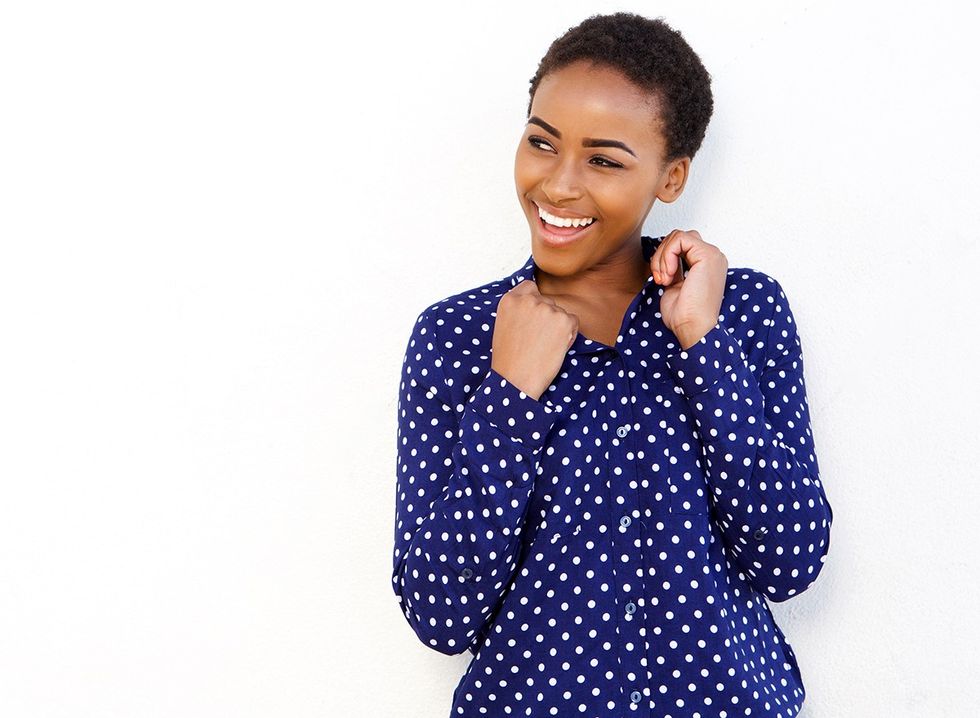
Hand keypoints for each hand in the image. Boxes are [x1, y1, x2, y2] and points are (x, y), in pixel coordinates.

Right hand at [490, 279, 577, 399]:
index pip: (530, 287)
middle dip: (547, 317)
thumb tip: (535, 306)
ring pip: (560, 313)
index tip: (534, 316)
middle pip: (547, 301)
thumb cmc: (509, 360)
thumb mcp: (504, 326)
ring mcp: (547, 309)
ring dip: (558, 327)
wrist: (516, 380)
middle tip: (538, 339)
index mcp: (510, 300)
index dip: (535, 301)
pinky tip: (555, 348)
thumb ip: (518, 311)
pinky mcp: (563, 320)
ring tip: (544, 347)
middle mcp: (529, 300)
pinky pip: (573, 322)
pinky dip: (569, 334)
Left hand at [651, 229, 727, 349]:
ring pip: (677, 236)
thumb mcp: (674, 285)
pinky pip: (679, 239)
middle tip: (660, 278)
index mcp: (706, 264)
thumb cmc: (684, 315)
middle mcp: (712, 257)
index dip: (664, 258)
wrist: (693, 328)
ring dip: (662, 256)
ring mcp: (712, 255)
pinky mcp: (707, 255)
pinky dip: (667, 255)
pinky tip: (669, 273)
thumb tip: (662, 255)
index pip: (681, 245)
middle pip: (678, 238)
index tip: (660, 279)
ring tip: (664, 278)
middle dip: (661, 255)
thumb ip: (672, 268)